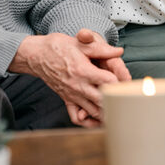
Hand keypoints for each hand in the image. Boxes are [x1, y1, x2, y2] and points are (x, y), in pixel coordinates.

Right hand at [9, 31, 124, 124]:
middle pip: (103, 100)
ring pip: (92, 111)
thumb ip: (101, 49)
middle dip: (116, 100)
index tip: (128, 80)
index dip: (120, 81)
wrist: (36, 55)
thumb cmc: (58, 47)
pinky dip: (88, 121)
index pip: (108, 82)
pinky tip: (98, 118)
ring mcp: (72, 95)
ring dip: (106, 112)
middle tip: (128, 99)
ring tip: (118, 109)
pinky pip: (76, 117)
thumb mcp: (80, 43)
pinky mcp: (66, 100)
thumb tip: (119, 51)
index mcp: (83, 71)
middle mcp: (78, 86)